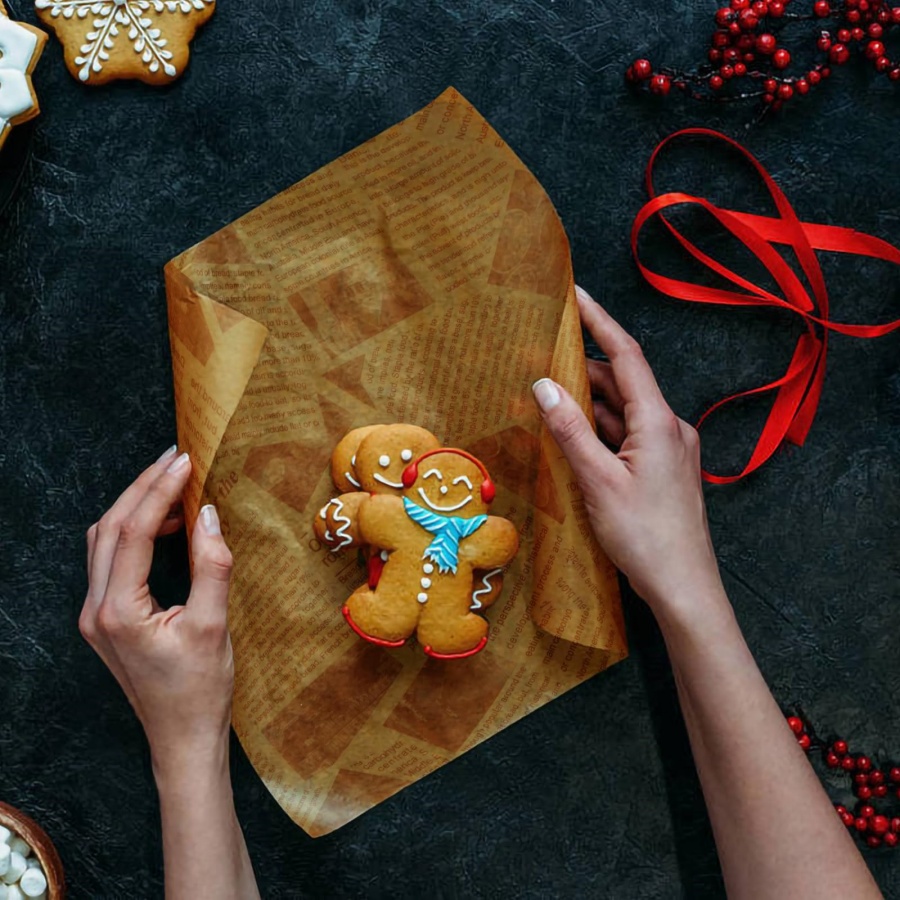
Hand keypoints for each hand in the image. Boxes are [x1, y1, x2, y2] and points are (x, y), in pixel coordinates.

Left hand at [80, 446, 234, 776]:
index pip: (134, 532)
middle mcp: (96, 610)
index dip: (160, 492)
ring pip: (104, 542)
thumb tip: (208, 515)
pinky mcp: (106, 619)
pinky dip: (135, 533)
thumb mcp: (214, 626)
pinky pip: (111, 561)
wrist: (182, 739)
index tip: (186, 462)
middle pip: (109, 529)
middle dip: (142, 488)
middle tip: (176, 459)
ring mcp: (96, 616)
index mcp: (118, 612)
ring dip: (135, 507)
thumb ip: (211, 566)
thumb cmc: (200, 691)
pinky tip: (166, 526)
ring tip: (173, 484)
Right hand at [532, 286, 724, 619]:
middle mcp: (669, 428)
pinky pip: (628, 436)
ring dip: (591, 400)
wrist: (684, 587)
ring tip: (551, 389)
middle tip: (545, 349)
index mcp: (658, 422)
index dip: (599, 321)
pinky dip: (602, 428)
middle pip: (624, 382)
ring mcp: (669, 450)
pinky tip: (574, 434)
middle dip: (585, 364)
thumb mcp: (598, 481)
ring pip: (625, 411)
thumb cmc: (645, 536)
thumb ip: (571, 430)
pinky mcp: (663, 471)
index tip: (575, 295)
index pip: (626, 355)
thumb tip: (544, 385)